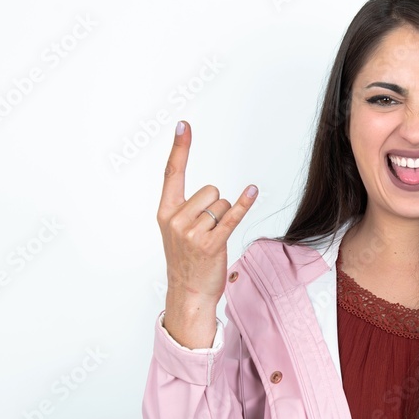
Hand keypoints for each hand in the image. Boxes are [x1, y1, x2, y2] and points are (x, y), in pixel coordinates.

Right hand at [157, 121, 257, 345]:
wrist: (188, 293)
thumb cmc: (186, 260)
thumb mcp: (176, 232)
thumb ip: (186, 209)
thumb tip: (213, 193)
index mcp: (165, 213)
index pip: (172, 173)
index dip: (179, 148)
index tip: (183, 125)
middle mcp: (176, 220)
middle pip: (210, 189)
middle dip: (216, 206)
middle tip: (208, 230)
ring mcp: (192, 233)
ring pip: (222, 203)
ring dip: (224, 218)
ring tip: (213, 239)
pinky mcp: (211, 244)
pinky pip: (232, 216)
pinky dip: (244, 203)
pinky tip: (253, 190)